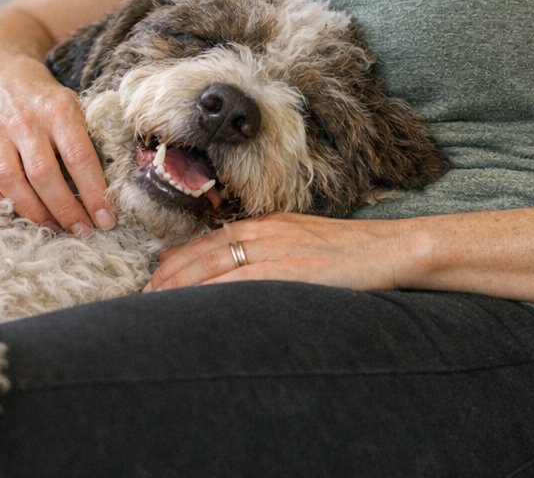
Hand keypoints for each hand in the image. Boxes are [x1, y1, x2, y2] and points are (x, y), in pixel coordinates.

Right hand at [0, 63, 114, 236]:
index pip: (79, 158)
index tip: (105, 219)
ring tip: (52, 227)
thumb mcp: (75, 107)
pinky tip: (12, 213)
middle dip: (65, 210)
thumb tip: (105, 191)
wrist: (4, 74)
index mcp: (58, 110)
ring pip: (9, 180)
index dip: (94, 193)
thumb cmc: (47, 101)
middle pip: (43, 174)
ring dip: (32, 212)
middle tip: (81, 231)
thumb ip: (85, 142)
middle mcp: (25, 121)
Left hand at [143, 213, 413, 291]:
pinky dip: (209, 295)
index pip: (208, 242)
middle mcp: (262, 231)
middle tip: (141, 299)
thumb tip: (244, 277)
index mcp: (265, 224)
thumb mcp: (305, 245)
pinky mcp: (287, 269)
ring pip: (209, 267)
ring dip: (177, 288)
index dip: (177, 262)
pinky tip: (191, 311)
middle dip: (166, 276)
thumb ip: (273, 254)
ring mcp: (273, 248)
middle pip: (199, 253)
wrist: (392, 249)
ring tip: (153, 307)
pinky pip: (237, 283)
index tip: (155, 280)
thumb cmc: (353, 254)